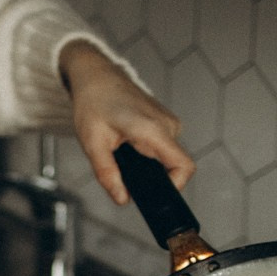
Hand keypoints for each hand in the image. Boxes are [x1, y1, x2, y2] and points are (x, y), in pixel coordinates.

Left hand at [58, 41, 194, 203]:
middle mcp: (167, 125)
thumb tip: (122, 199)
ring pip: (167, 159)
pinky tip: (127, 146)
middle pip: (174, 167)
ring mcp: (168, 122)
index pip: (183, 167)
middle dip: (151, 178)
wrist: (96, 76)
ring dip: (147, 166)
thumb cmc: (93, 103)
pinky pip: (164, 148)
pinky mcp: (165, 122)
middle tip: (123, 174)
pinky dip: (148, 155)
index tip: (152, 196)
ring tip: (121, 154)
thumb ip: (107, 174)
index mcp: (152, 130)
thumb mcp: (92, 143)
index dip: (173, 187)